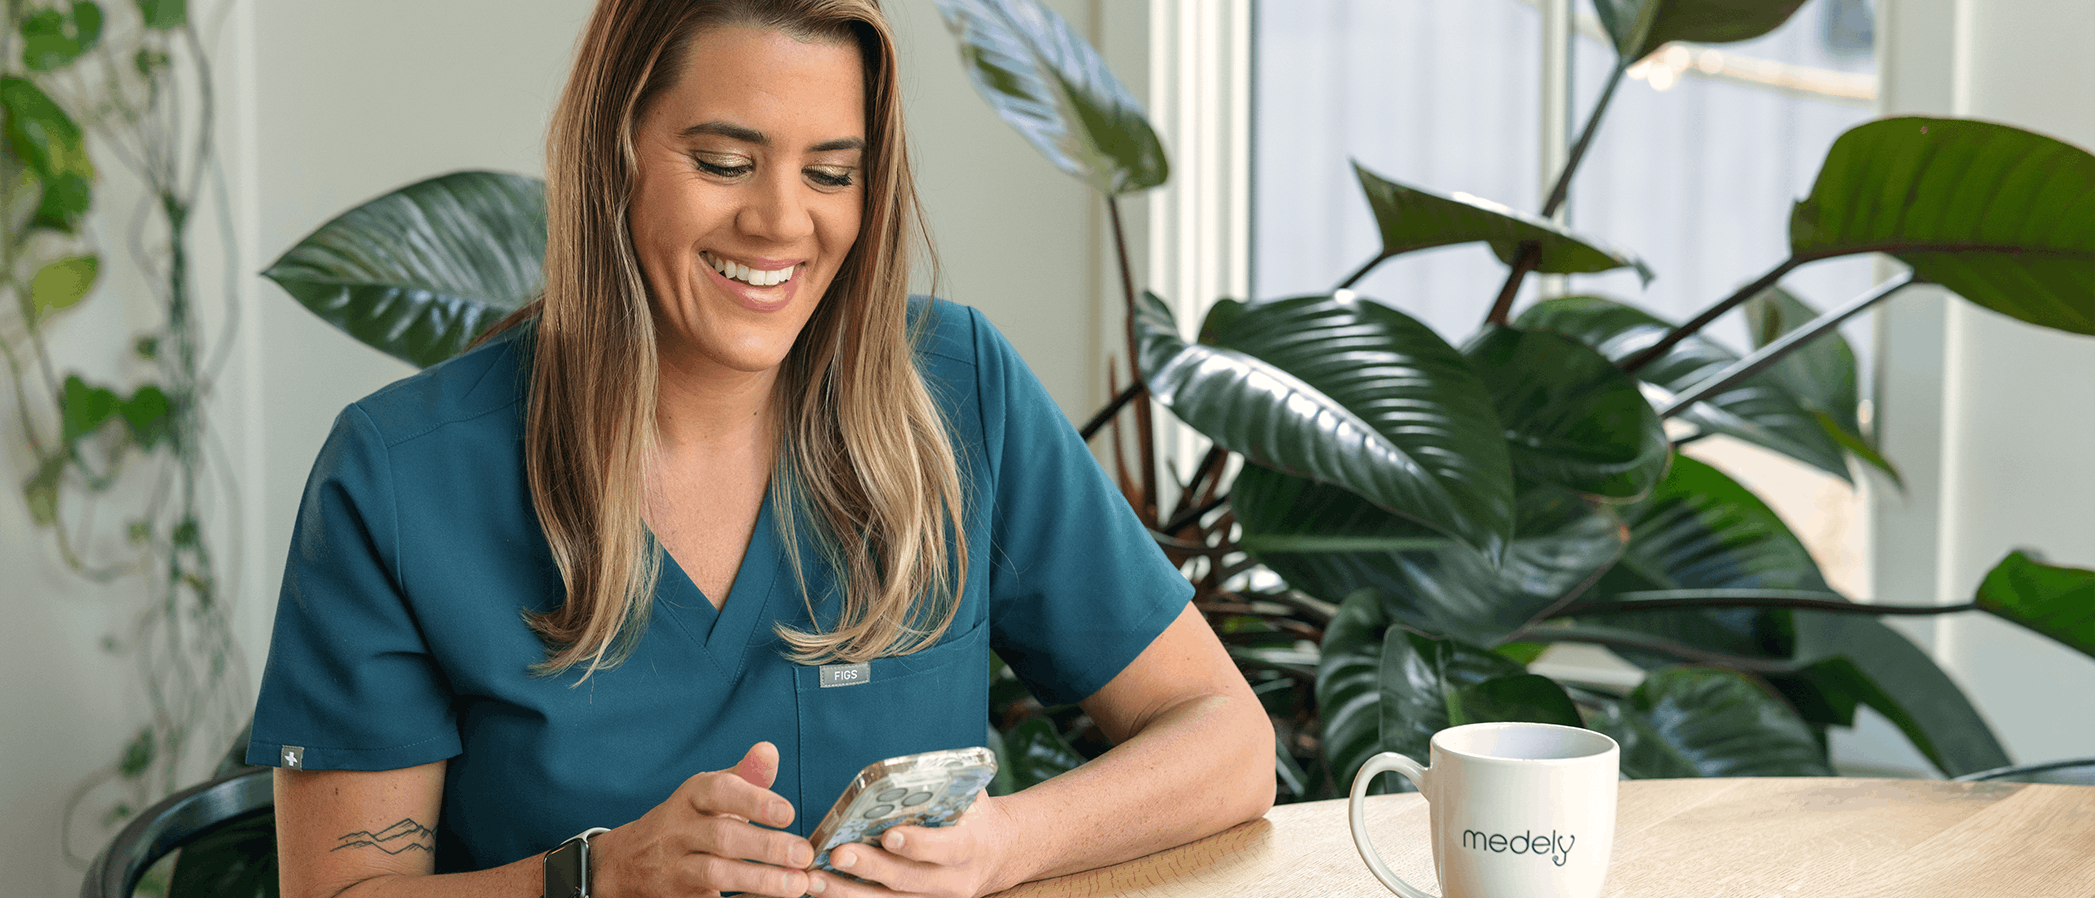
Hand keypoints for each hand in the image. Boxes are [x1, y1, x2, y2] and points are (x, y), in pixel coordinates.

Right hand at [592, 742, 814, 897]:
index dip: (754, 801)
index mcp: (690, 798)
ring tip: (797, 883)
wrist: (629, 861)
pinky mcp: (679, 897)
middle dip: (766, 846)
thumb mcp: (709, 793)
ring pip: (716, 873)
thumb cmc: (688, 821)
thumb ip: (745, 775)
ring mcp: (675, 866)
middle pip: (722, 836)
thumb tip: (769, 750)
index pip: (719, 792)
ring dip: (760, 879)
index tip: (788, 812)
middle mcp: (679, 830)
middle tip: (804, 854)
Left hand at [809, 793, 1016, 897]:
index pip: (945, 849)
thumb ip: (941, 788)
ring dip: (848, 894)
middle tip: (837, 855)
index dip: (917, 844)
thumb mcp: (970, 797)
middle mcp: (953, 881)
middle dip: (870, 868)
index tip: (889, 835)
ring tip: (814, 880)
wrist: (998, 853)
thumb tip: (901, 773)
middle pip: (908, 880)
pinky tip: (822, 889)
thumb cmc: (974, 817)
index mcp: (970, 847)